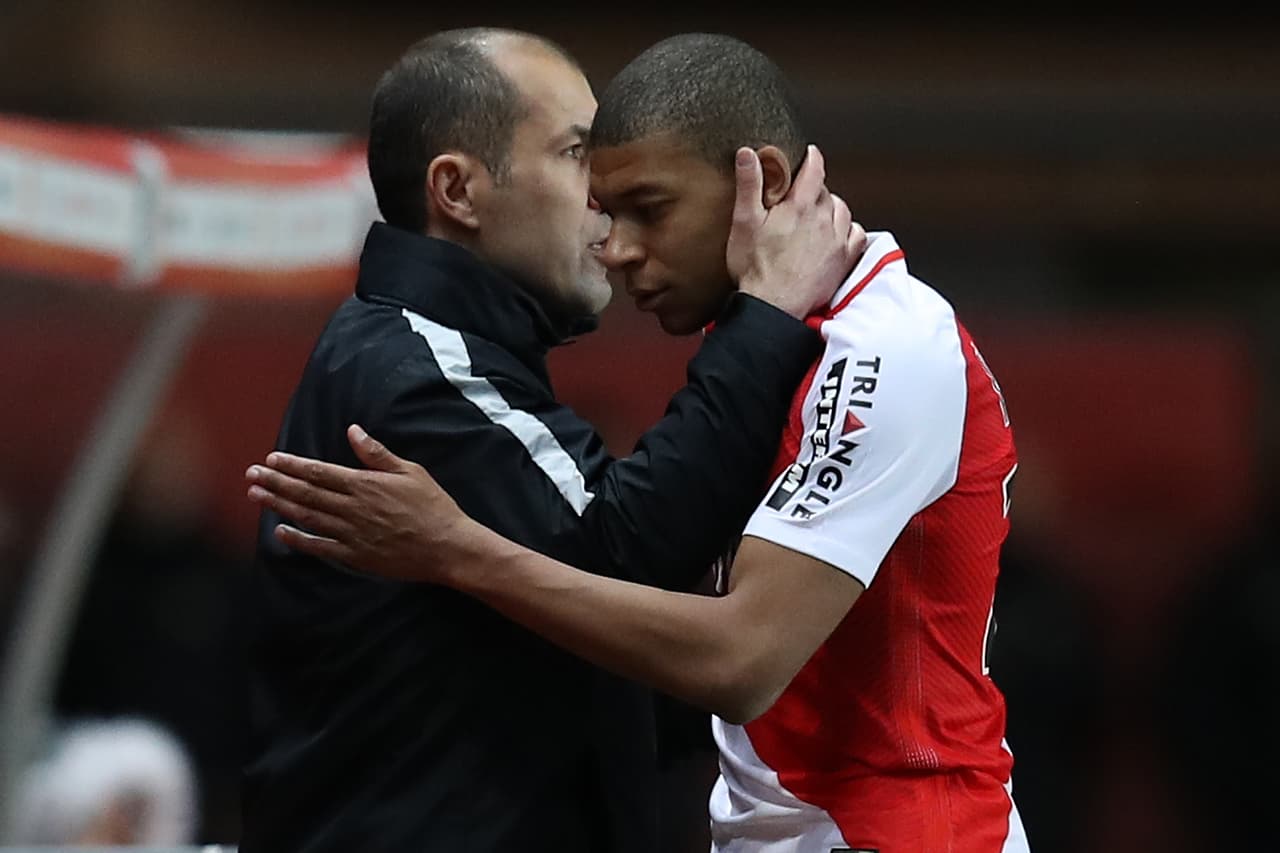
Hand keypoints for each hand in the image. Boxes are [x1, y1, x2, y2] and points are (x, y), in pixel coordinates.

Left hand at [245, 425, 471, 582]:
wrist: (447, 547)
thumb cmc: (433, 506)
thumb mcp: (410, 471)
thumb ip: (377, 453)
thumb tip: (353, 431)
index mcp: (365, 485)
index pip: (319, 472)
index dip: (293, 465)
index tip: (272, 459)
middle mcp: (352, 508)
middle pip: (306, 492)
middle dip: (276, 482)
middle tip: (252, 474)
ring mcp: (351, 533)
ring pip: (307, 516)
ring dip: (279, 505)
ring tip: (257, 496)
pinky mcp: (355, 555)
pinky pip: (320, 546)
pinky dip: (298, 539)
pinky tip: (280, 531)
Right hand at [727, 144, 865, 318]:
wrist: (773, 307)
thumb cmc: (756, 270)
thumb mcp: (744, 222)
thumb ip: (749, 185)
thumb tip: (748, 155)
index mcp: (800, 206)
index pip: (815, 169)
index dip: (811, 158)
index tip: (809, 154)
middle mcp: (824, 220)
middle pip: (826, 191)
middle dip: (814, 189)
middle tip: (798, 197)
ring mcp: (837, 241)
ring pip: (842, 210)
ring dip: (831, 208)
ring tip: (815, 215)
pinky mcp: (843, 261)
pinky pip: (856, 235)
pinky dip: (848, 230)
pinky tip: (835, 234)